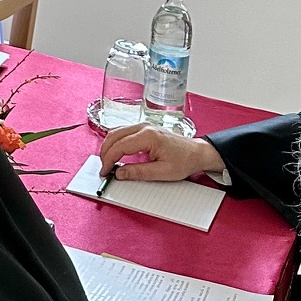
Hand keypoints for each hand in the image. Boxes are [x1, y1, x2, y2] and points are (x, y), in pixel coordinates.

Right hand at [97, 124, 224, 183]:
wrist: (197, 153)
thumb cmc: (184, 161)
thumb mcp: (162, 172)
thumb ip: (138, 172)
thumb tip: (119, 174)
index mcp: (148, 136)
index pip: (119, 146)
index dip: (108, 160)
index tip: (105, 172)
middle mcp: (144, 127)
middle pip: (114, 136)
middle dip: (105, 153)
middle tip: (104, 168)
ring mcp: (144, 126)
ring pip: (116, 132)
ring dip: (109, 146)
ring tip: (108, 162)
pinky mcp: (144, 129)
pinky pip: (123, 132)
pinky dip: (115, 142)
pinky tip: (116, 153)